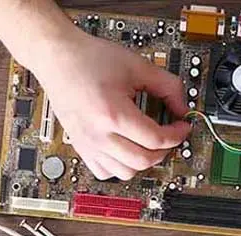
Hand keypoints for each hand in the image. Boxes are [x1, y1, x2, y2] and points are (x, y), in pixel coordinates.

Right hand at [29, 31, 190, 179]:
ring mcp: (87, 143)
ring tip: (149, 145)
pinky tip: (126, 151)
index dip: (177, 135)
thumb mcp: (137, 66)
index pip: (155, 140)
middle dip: (164, 150)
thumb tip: (183, 107)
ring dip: (143, 162)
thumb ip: (167, 86)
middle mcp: (98, 134)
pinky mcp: (80, 146)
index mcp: (113, 114)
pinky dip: (119, 168)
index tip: (182, 127)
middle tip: (169, 136)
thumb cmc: (90, 59)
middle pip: (143, 161)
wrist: (58, 57)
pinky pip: (104, 173)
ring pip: (125, 173)